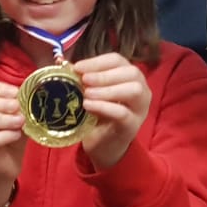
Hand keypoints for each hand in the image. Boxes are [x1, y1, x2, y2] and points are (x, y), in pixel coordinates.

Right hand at [0, 76, 26, 204]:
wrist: (4, 166)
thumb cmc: (9, 137)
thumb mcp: (16, 117)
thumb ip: (19, 106)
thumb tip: (29, 95)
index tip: (15, 93)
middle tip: (17, 107)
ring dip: (0, 119)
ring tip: (19, 121)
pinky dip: (2, 136)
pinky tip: (16, 135)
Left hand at [73, 53, 150, 170]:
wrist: (102, 145)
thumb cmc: (97, 115)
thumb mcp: (89, 93)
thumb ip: (82, 79)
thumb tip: (65, 64)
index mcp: (128, 77)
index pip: (118, 60)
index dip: (97, 61)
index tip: (78, 67)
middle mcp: (140, 90)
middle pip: (131, 72)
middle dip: (104, 74)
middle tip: (84, 80)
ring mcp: (139, 109)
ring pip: (134, 90)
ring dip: (108, 89)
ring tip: (87, 94)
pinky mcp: (132, 126)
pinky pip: (123, 113)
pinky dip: (104, 107)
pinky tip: (88, 106)